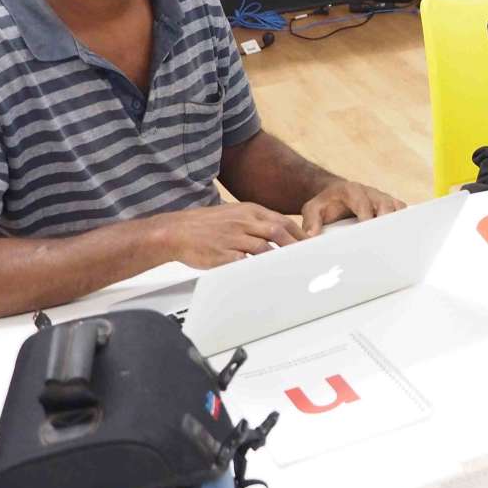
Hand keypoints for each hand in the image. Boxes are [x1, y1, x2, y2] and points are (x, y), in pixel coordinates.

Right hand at [148, 202, 302, 269]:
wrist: (175, 231)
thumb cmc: (204, 225)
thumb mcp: (233, 213)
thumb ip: (255, 221)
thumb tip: (278, 231)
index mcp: (248, 211)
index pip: (282, 220)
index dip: (300, 233)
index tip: (312, 243)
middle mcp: (244, 222)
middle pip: (278, 233)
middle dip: (297, 246)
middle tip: (309, 258)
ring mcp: (233, 238)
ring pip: (265, 248)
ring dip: (281, 259)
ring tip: (294, 269)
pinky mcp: (223, 255)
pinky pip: (245, 264)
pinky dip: (258, 270)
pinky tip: (268, 276)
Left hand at [300, 180, 406, 236]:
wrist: (335, 196)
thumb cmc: (325, 205)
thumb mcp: (312, 209)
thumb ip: (310, 220)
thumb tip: (312, 236)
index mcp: (351, 190)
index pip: (362, 202)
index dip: (366, 216)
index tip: (366, 230)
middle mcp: (370, 192)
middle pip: (385, 204)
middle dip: (386, 221)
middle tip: (384, 240)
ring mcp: (382, 198)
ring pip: (397, 208)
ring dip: (397, 223)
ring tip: (395, 242)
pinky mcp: (390, 205)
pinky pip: (402, 212)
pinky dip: (404, 223)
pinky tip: (400, 239)